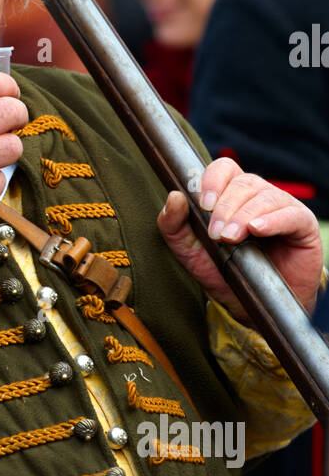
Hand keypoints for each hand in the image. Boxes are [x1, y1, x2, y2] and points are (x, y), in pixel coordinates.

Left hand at [158, 158, 322, 322]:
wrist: (253, 307)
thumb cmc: (224, 273)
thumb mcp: (190, 252)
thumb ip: (173, 226)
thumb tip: (174, 196)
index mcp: (232, 194)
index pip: (224, 168)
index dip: (213, 180)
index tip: (203, 205)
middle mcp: (258, 195)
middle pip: (243, 183)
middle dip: (225, 208)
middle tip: (216, 235)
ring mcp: (283, 208)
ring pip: (264, 197)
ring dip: (244, 216)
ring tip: (232, 238)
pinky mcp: (303, 225)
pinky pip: (290, 215)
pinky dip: (273, 220)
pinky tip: (258, 229)